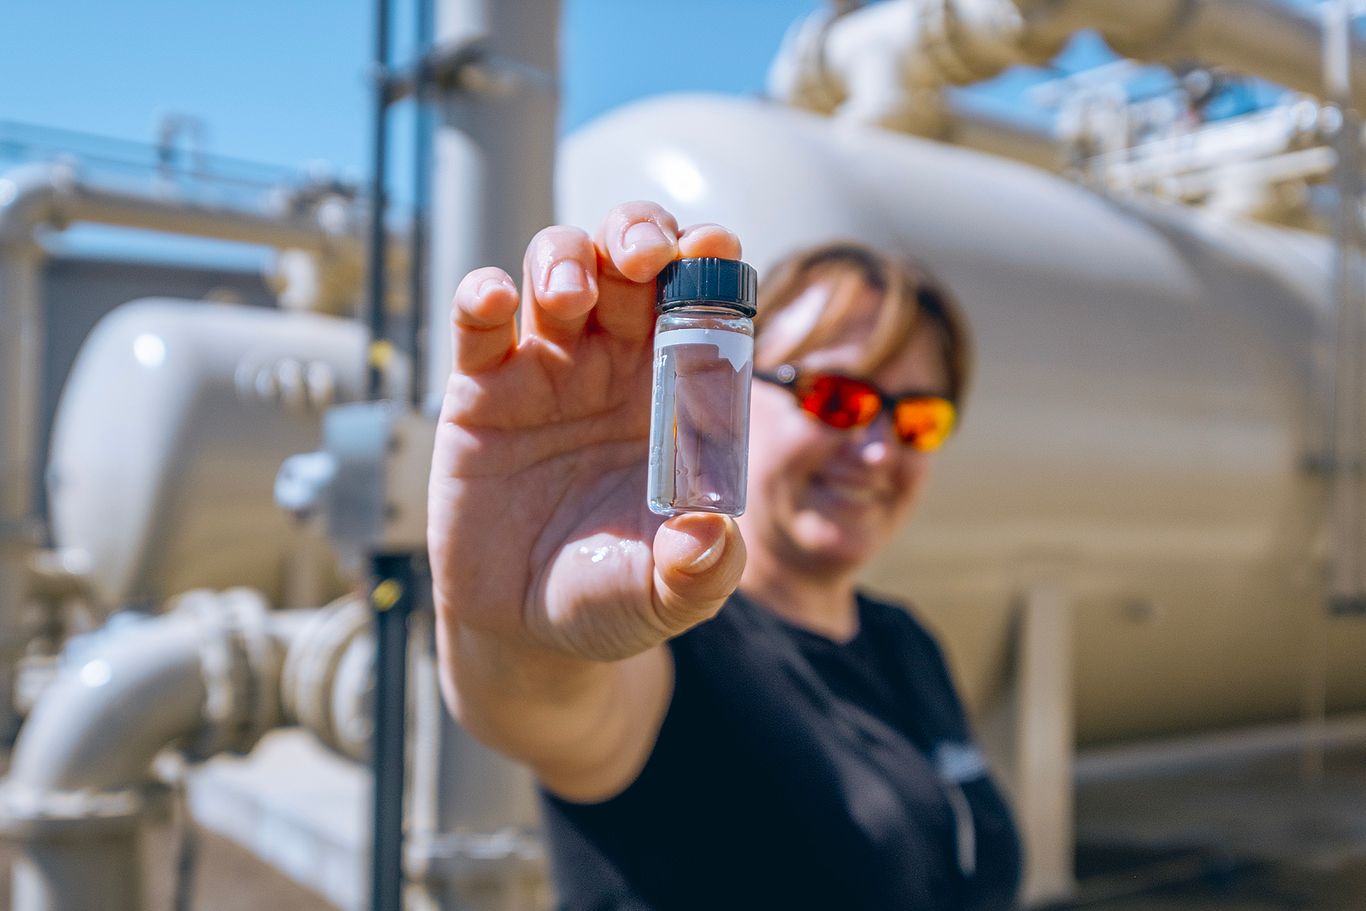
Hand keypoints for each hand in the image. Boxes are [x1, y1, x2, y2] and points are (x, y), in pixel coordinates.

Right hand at [429, 202, 747, 682]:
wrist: (522, 631)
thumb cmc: (609, 598)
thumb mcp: (664, 596)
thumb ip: (699, 572)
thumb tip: (708, 539)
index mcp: (675, 392)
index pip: (700, 301)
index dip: (709, 263)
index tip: (716, 250)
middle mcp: (614, 365)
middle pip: (628, 259)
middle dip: (638, 233)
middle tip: (644, 257)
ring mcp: (545, 371)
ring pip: (557, 267)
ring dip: (566, 258)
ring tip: (569, 297)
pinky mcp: (479, 391)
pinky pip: (479, 323)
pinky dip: (483, 295)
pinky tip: (495, 301)